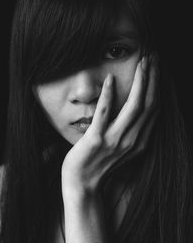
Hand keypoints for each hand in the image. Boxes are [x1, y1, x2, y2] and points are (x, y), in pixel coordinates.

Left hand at [61, 53, 159, 195]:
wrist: (83, 185)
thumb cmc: (101, 164)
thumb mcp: (124, 149)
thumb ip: (134, 132)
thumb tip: (139, 112)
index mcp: (141, 142)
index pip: (155, 109)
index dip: (158, 87)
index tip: (158, 68)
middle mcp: (132, 141)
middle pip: (148, 104)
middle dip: (153, 79)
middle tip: (153, 57)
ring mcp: (114, 140)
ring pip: (133, 107)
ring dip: (139, 82)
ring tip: (141, 62)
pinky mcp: (95, 140)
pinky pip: (104, 114)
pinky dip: (108, 96)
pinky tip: (110, 79)